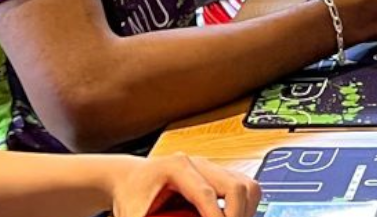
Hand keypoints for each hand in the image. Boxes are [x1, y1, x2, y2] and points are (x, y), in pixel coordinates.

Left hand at [112, 153, 260, 216]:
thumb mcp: (134, 216)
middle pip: (236, 186)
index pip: (206, 193)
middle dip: (237, 215)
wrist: (129, 178)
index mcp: (176, 167)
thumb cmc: (131, 195)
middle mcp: (199, 164)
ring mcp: (212, 169)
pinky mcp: (218, 178)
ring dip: (245, 211)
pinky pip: (244, 190)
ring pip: (247, 186)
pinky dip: (243, 209)